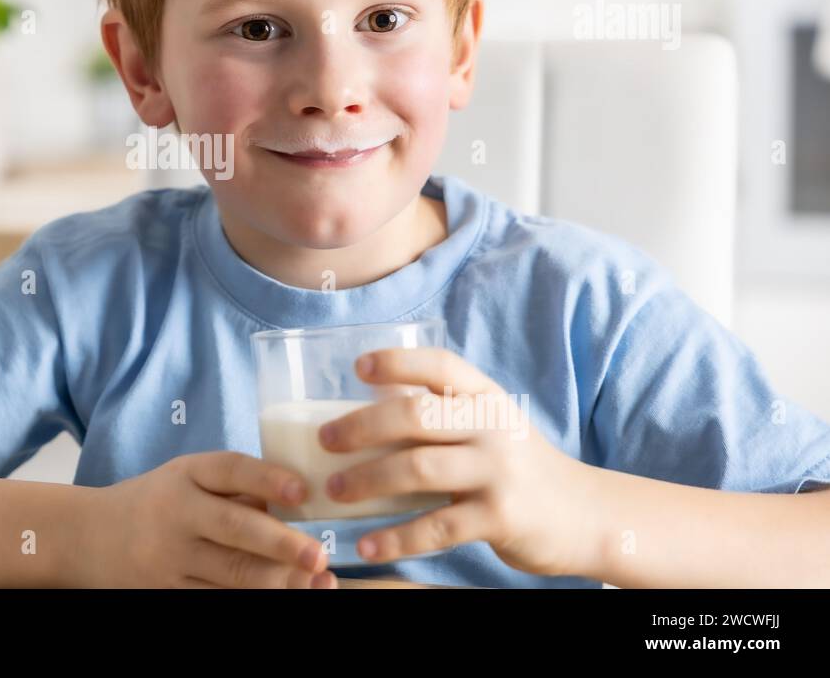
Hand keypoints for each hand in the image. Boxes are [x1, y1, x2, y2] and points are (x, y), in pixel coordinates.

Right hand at [85, 451, 337, 587]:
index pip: (229, 469)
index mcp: (185, 474)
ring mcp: (168, 558)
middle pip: (234, 528)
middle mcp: (175, 513)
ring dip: (279, 581)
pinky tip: (282, 598)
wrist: (87, 537)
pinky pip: (216, 600)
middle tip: (319, 556)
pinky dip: (252, 601)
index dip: (267, 477)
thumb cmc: (157, 503)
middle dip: (281, 544)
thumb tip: (299, 510)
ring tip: (318, 583)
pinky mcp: (165, 593)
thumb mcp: (186, 480)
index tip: (303, 490)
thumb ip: (235, 490)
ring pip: (231, 574)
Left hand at [317, 347, 596, 577]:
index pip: (439, 365)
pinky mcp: (500, 518)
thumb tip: (362, 402)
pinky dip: (395, 539)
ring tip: (334, 490)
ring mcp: (498, 472)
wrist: (584, 515)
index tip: (357, 367)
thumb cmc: (514, 465)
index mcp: (486, 396)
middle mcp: (493, 427)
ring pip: (418, 469)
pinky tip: (366, 545)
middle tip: (325, 440)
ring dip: (367, 480)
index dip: (397, 361)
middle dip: (361, 427)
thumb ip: (438, 414)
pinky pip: (435, 528)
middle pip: (416, 416)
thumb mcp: (486, 427)